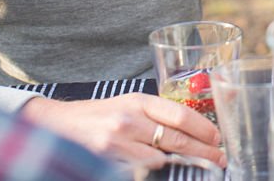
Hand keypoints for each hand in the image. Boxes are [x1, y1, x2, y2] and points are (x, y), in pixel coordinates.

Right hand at [21, 92, 223, 166]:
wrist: (54, 127)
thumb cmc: (95, 116)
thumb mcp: (126, 106)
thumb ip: (153, 115)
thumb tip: (188, 130)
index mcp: (137, 101)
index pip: (180, 114)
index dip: (203, 129)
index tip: (218, 138)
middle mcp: (128, 120)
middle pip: (176, 140)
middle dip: (203, 151)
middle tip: (219, 159)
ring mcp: (116, 143)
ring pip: (161, 160)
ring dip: (180, 164)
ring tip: (197, 167)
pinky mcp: (106, 162)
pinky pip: (141, 170)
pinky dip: (155, 172)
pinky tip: (164, 171)